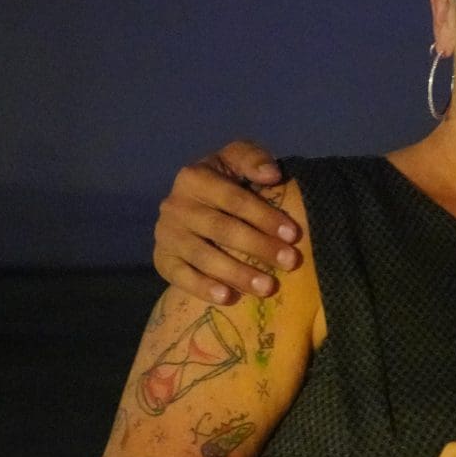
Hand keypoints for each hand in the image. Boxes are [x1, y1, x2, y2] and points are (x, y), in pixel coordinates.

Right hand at [154, 141, 302, 302]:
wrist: (192, 206)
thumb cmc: (225, 181)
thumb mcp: (236, 160)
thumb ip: (253, 159)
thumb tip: (271, 174)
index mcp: (194, 177)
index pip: (234, 199)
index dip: (264, 216)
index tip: (293, 234)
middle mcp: (175, 205)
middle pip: (222, 229)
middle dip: (259, 247)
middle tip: (290, 262)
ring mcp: (166, 234)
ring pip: (203, 256)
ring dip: (237, 273)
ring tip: (267, 287)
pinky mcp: (162, 259)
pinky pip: (180, 276)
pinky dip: (202, 287)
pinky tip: (227, 297)